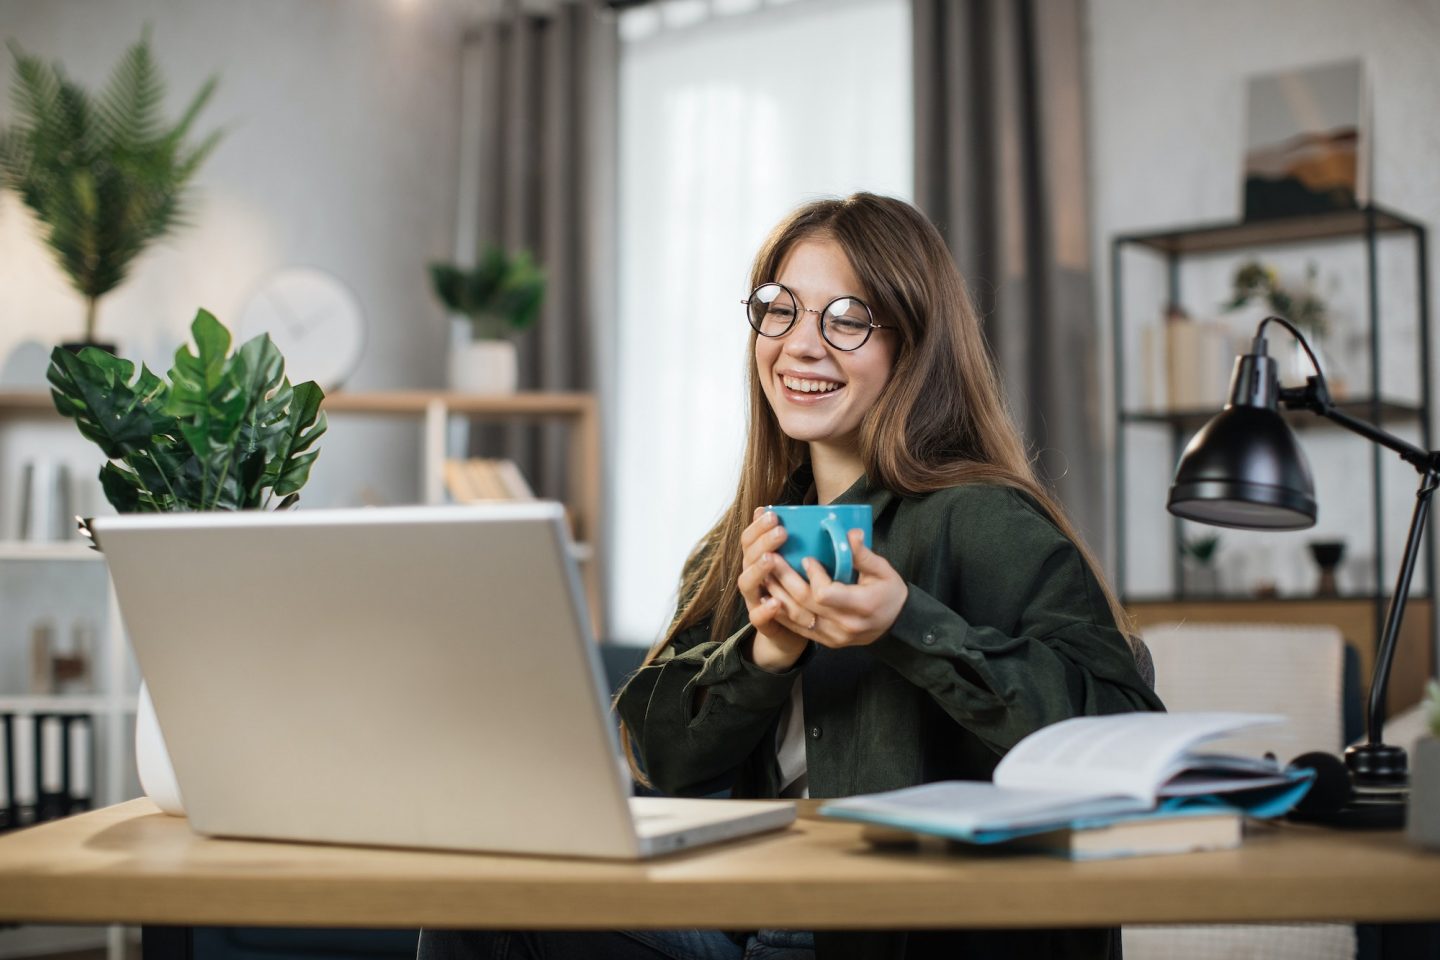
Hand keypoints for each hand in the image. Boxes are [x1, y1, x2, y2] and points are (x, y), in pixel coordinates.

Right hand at [736, 508, 809, 670]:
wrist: (794, 631)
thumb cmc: (800, 590)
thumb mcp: (801, 563)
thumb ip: (801, 543)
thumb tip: (813, 514)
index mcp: (758, 560)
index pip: (750, 538)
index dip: (758, 526)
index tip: (773, 514)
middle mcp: (753, 577)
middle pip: (748, 556)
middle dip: (762, 542)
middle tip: (781, 532)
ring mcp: (754, 600)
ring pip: (746, 583)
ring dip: (758, 570)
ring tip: (771, 559)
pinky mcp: (762, 623)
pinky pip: (757, 617)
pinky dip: (764, 610)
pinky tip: (775, 602)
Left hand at [769, 528, 907, 649]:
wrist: (896, 626)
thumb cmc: (890, 594)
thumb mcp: (884, 571)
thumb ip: (864, 555)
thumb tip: (851, 533)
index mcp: (862, 606)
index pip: (826, 594)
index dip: (813, 576)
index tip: (807, 559)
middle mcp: (845, 625)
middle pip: (806, 604)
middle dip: (785, 579)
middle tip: (770, 557)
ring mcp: (834, 637)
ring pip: (797, 618)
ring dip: (777, 595)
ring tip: (764, 574)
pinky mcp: (826, 641)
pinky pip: (798, 629)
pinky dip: (781, 613)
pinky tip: (768, 597)